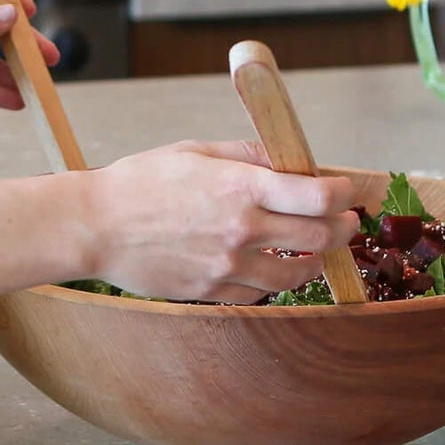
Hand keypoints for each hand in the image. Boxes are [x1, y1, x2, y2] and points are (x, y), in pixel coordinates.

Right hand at [87, 139, 361, 303]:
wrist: (95, 227)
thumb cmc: (139, 182)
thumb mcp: (195, 151)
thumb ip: (248, 155)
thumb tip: (289, 160)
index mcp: (240, 186)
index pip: (319, 194)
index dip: (347, 193)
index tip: (350, 191)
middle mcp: (241, 228)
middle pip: (321, 235)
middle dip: (343, 228)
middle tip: (345, 222)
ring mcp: (228, 265)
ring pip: (298, 273)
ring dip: (314, 260)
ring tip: (311, 249)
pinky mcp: (212, 291)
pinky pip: (261, 293)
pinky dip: (273, 281)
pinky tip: (268, 266)